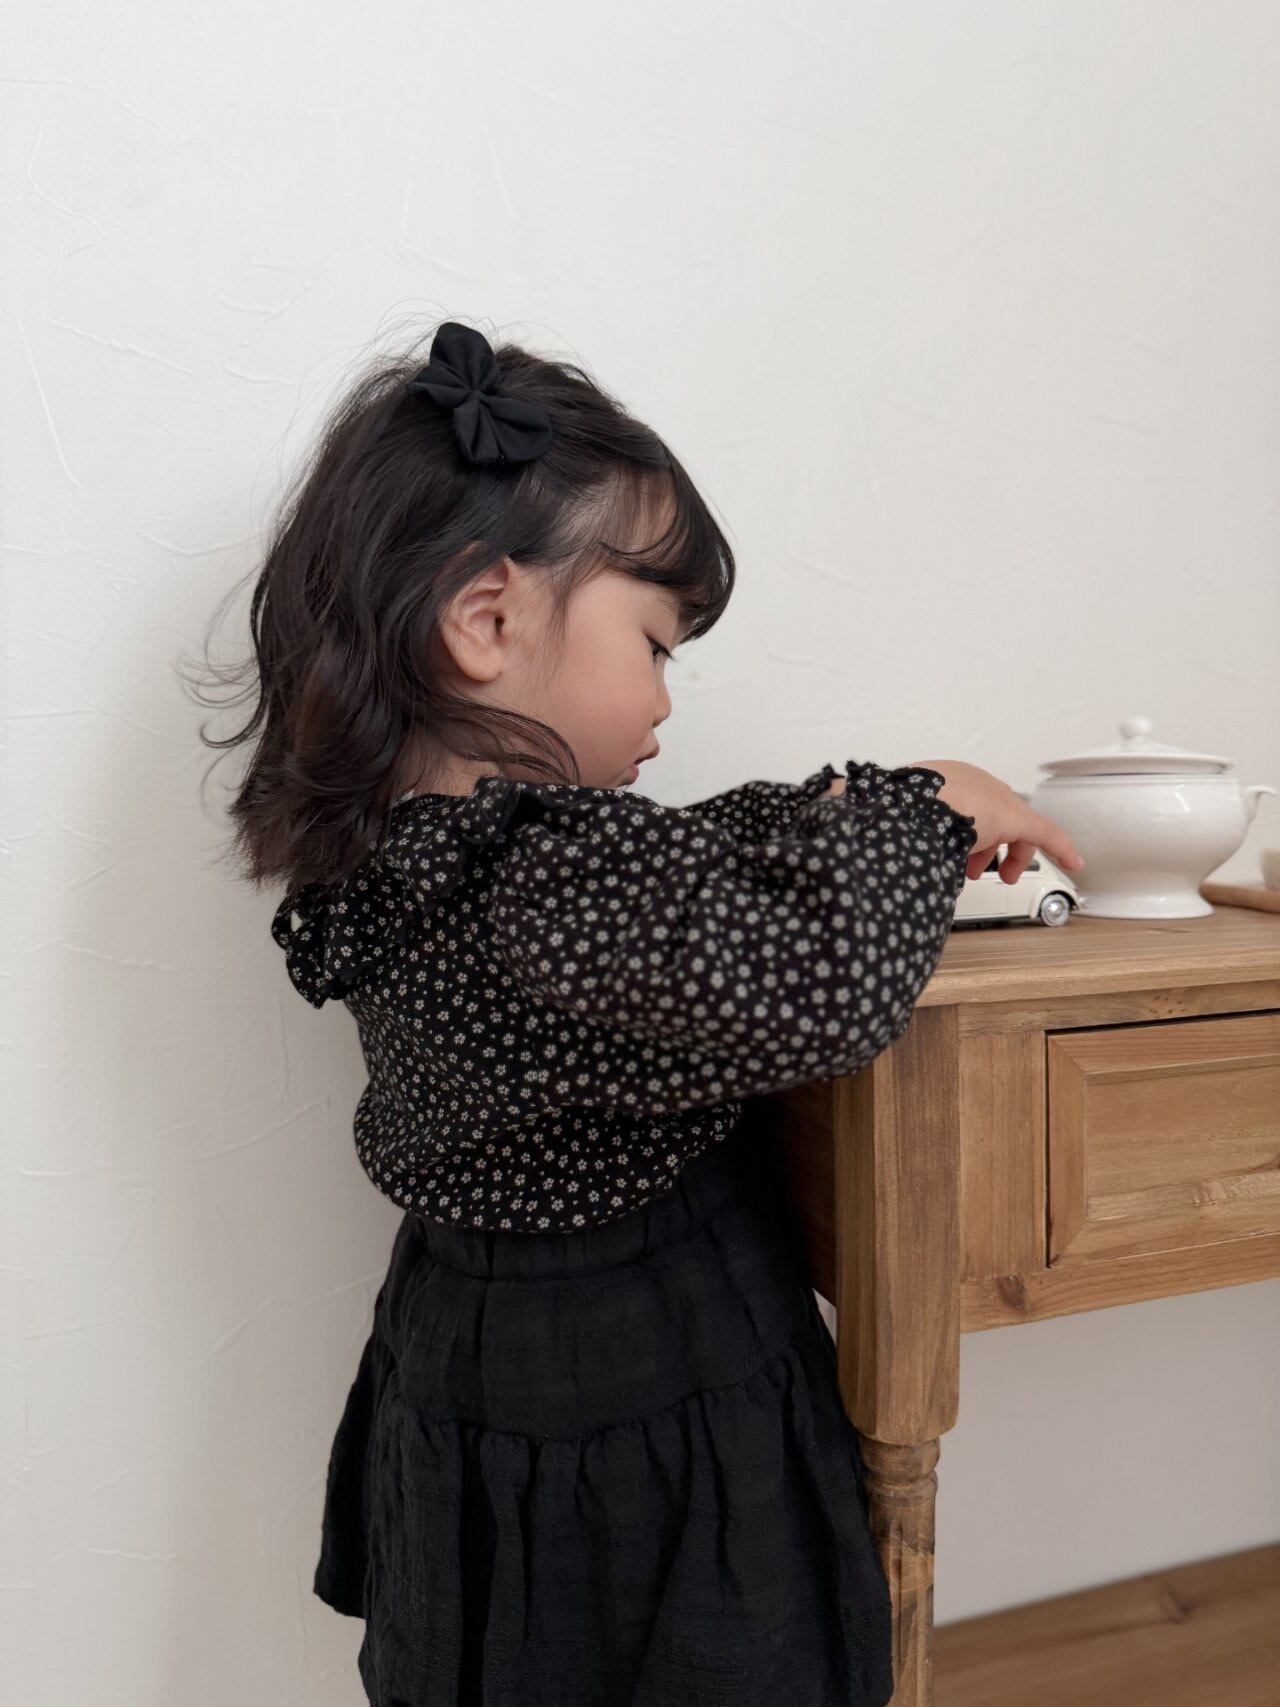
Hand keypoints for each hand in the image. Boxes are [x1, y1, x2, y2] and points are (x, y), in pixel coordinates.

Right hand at [907, 758, 1084, 883]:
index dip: (968, 830)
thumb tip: (895, 858)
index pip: (965, 804)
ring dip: (1007, 856)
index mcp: (942, 780)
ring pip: (1013, 828)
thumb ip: (907, 834)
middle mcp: (972, 783)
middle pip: (990, 816)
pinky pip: (1045, 833)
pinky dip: (1059, 848)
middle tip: (978, 869)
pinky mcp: (1018, 817)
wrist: (917, 806)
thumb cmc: (904, 815)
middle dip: (986, 847)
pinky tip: (1072, 862)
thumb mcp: (902, 823)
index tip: (964, 848)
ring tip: (1002, 876)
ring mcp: (994, 799)